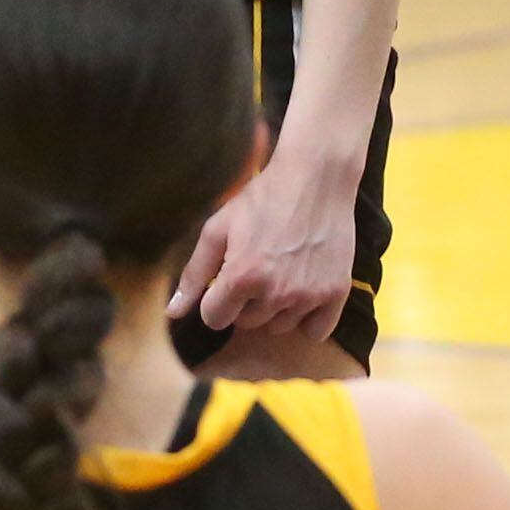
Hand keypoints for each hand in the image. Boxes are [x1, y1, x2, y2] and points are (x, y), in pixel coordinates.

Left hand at [170, 151, 358, 343]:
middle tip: (256, 268)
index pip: (214, 319)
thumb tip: (172, 313)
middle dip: (243, 302)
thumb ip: (194, 275)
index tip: (224, 280)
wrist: (316, 179)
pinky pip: (315, 331)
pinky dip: (307, 319)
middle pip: (245, 323)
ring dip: (274, 308)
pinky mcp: (336, 293)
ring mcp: (309, 295)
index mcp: (242, 277)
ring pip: (278, 327)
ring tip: (280, 272)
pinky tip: (302, 292)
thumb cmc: (261, 200)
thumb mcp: (217, 230)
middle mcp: (276, 292)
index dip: (214, 300)